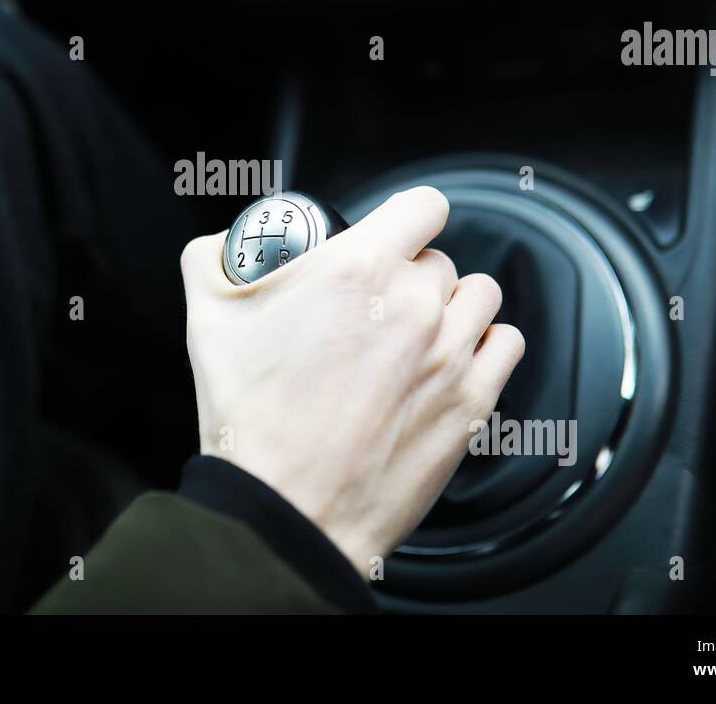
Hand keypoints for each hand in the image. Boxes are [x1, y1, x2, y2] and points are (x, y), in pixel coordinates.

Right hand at [180, 186, 523, 574]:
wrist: (284, 509)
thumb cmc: (249, 420)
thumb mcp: (208, 318)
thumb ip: (210, 260)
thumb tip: (219, 247)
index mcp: (359, 268)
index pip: (423, 205)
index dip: (405, 218)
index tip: (391, 238)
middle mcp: (415, 303)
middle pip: (439, 259)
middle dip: (409, 276)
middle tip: (374, 311)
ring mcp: (450, 354)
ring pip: (480, 295)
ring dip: (452, 306)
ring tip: (417, 334)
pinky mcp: (472, 403)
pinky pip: (506, 344)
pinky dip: (485, 347)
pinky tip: (451, 360)